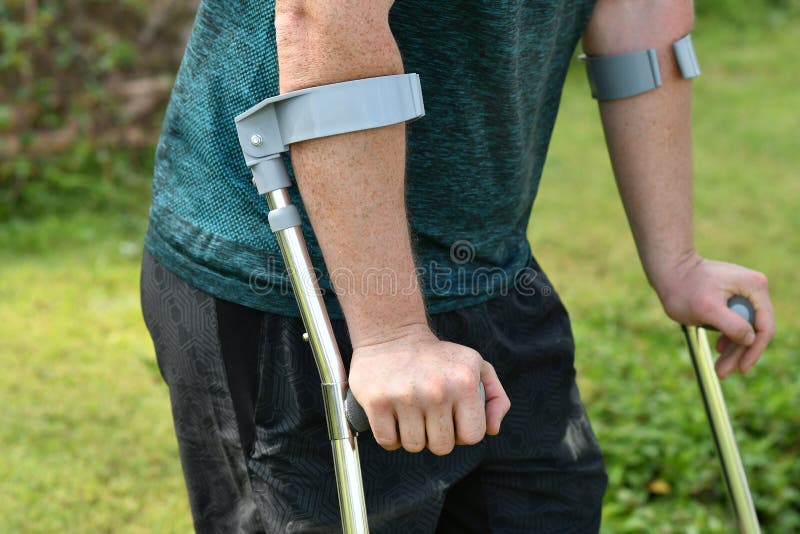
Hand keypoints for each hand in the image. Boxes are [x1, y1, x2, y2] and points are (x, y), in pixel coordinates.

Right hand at [348, 324, 510, 454]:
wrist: (392, 334)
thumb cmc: (437, 357)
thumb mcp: (474, 365)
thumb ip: (495, 396)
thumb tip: (493, 429)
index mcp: (464, 382)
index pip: (472, 436)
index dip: (463, 432)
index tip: (452, 418)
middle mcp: (436, 390)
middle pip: (442, 447)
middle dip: (436, 436)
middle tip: (428, 414)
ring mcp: (405, 397)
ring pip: (414, 446)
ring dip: (412, 436)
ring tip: (410, 412)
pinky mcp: (376, 402)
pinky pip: (388, 442)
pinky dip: (390, 436)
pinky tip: (393, 416)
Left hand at [656, 253, 774, 378]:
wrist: (667, 269)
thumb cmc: (683, 287)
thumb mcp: (706, 309)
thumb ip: (731, 324)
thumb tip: (750, 339)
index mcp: (754, 288)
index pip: (764, 326)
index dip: (754, 350)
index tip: (742, 368)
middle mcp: (754, 289)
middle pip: (754, 330)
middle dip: (740, 354)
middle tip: (723, 373)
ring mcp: (744, 293)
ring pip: (744, 329)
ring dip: (733, 349)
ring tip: (720, 368)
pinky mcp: (732, 298)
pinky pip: (736, 323)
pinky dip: (728, 337)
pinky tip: (720, 348)